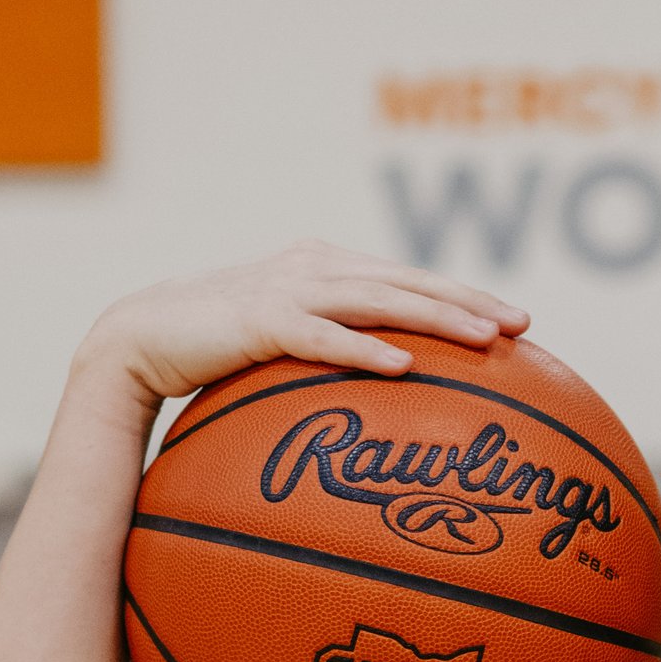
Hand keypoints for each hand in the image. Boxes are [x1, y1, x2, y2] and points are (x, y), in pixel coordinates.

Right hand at [72, 240, 528, 432]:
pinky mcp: (259, 320)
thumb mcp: (283, 345)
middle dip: (469, 300)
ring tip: (484, 340)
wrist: (138, 338)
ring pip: (379, 299)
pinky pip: (322, 337)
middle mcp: (315, 267)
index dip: (462, 295)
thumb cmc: (214, 351)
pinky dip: (364, 349)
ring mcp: (288, 289)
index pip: (408, 279)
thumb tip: (386, 394)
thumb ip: (329, 353)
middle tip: (522, 324)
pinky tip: (403, 367)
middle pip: (409, 280)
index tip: (516, 321)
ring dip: (436, 318)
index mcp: (327, 267)